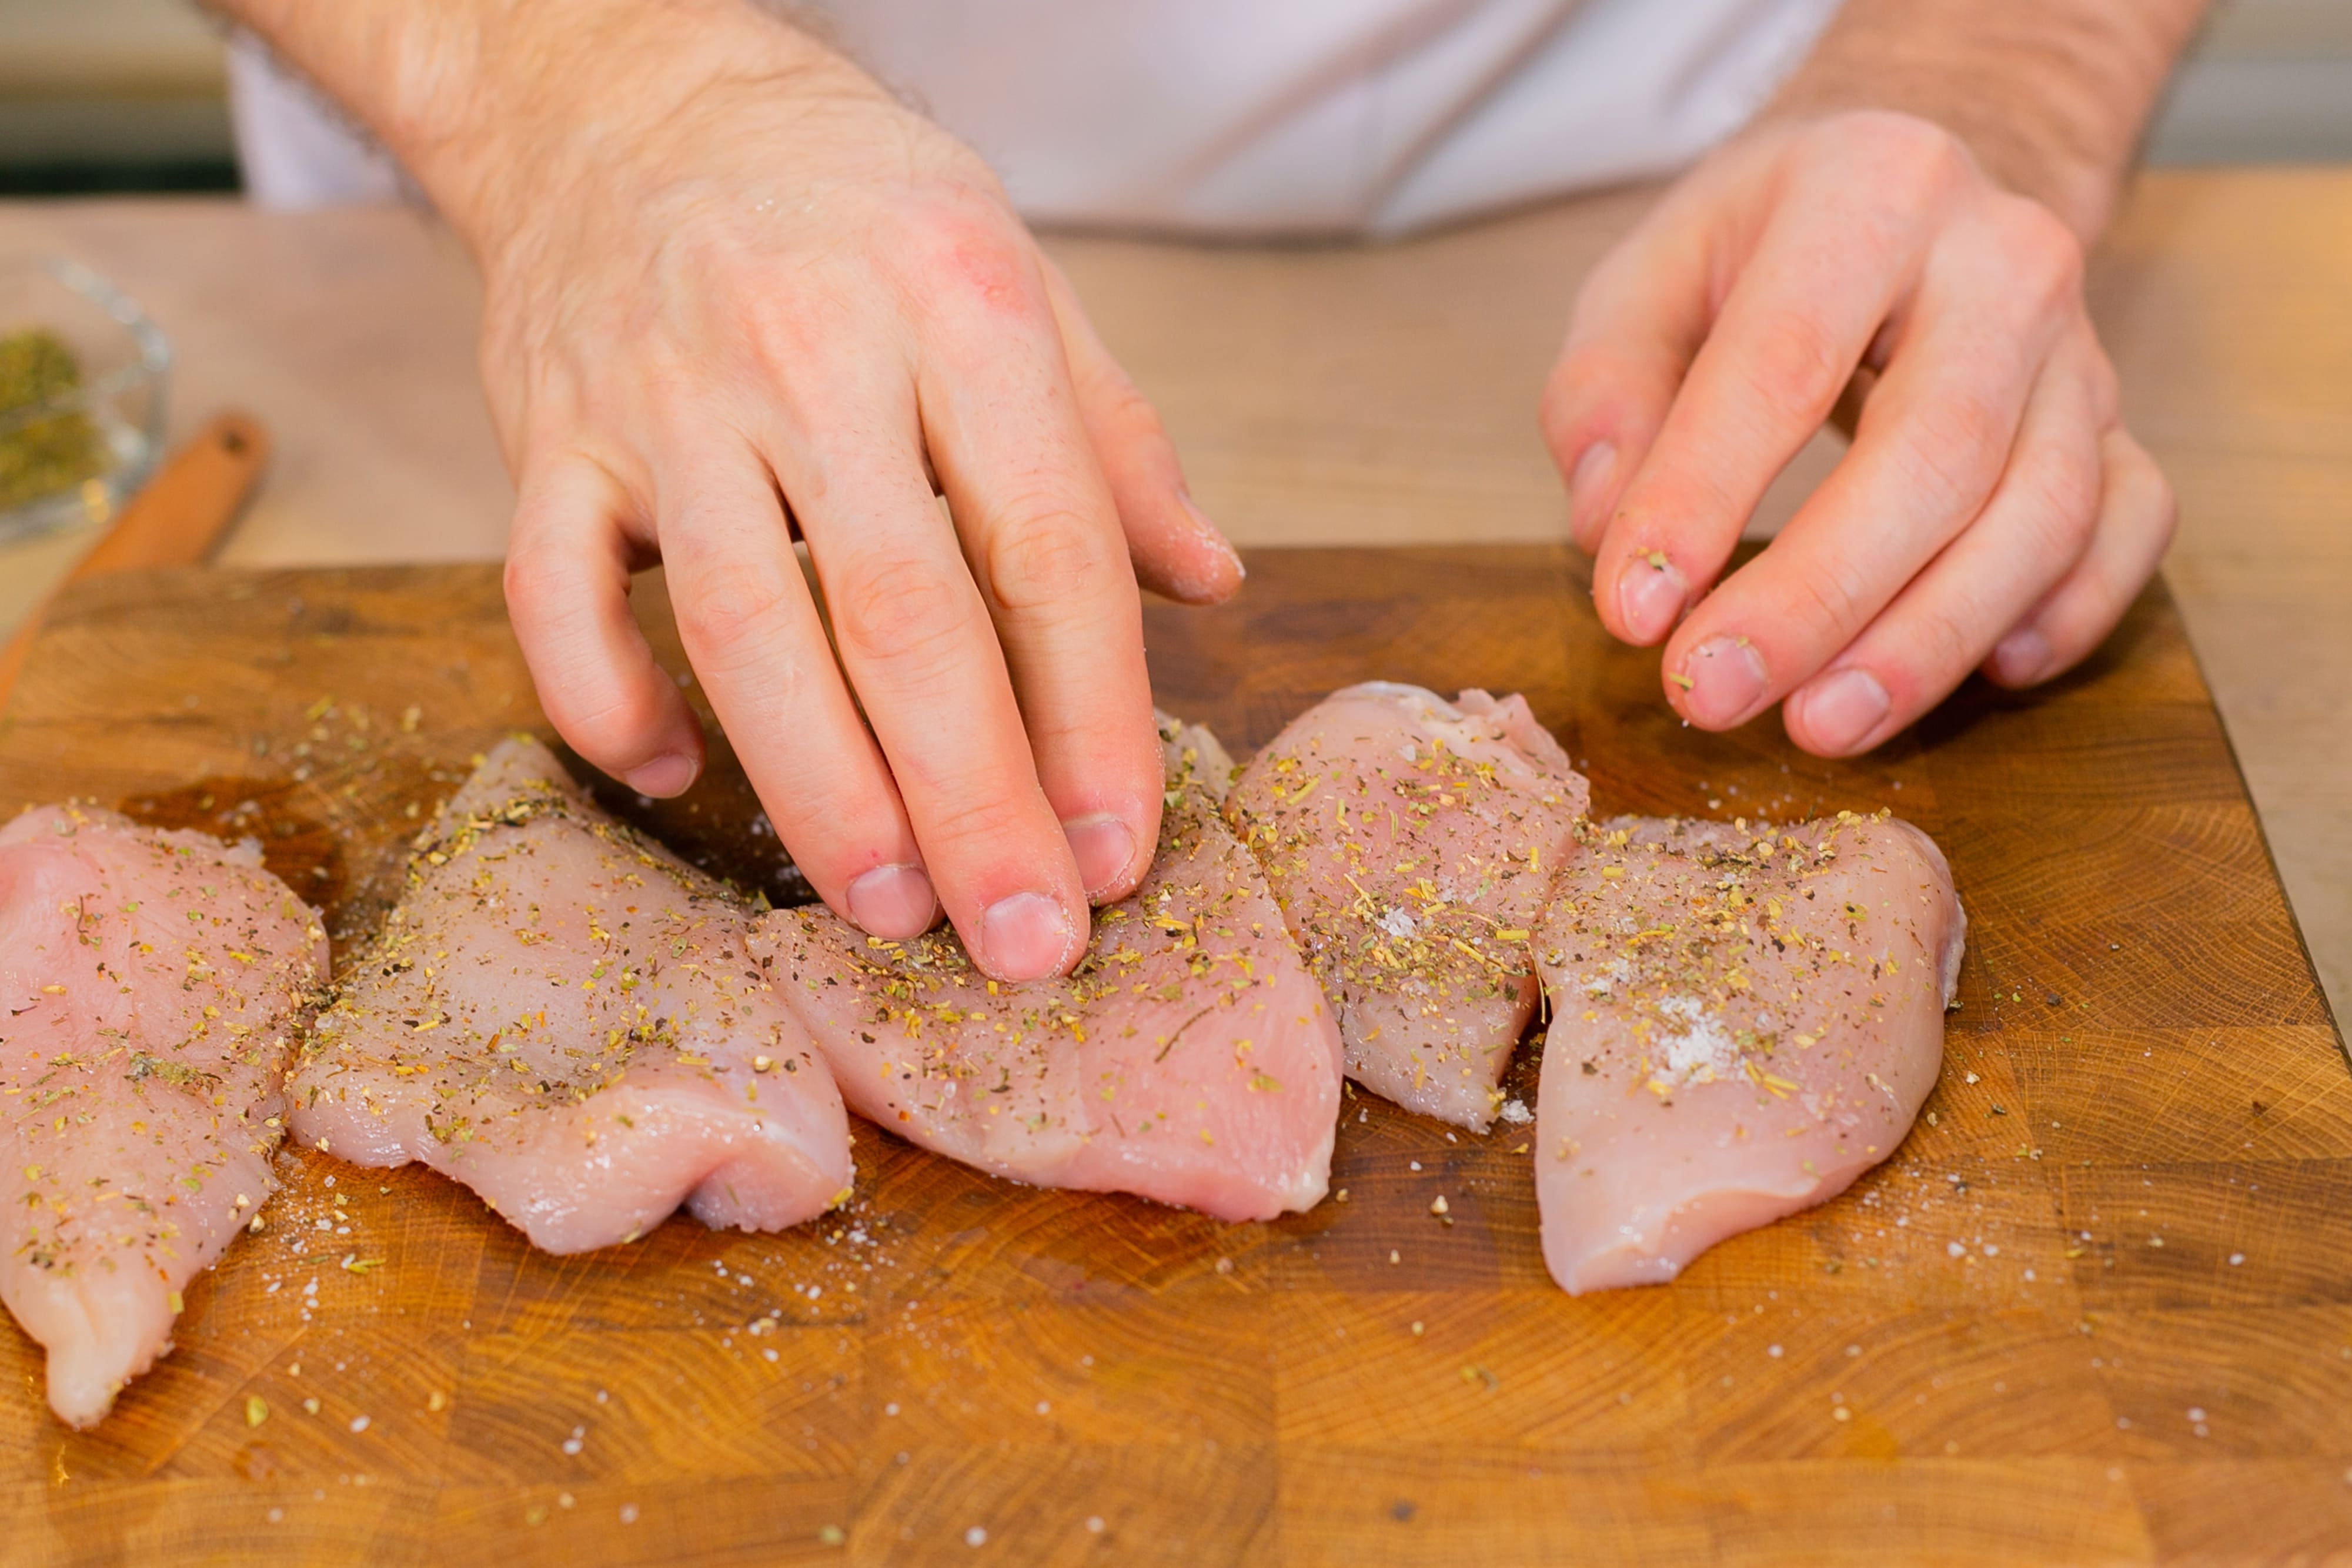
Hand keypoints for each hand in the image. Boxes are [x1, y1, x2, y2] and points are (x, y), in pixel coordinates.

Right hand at [468, 13, 1239, 978]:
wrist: (631, 93)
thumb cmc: (855, 206)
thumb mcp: (1022, 278)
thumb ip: (1117, 443)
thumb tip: (1213, 585)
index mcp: (962, 306)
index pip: (1048, 548)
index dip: (1091, 719)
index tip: (1119, 856)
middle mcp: (812, 349)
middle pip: (901, 615)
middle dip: (973, 801)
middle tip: (1021, 944)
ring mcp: (665, 395)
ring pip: (740, 622)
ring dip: (818, 789)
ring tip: (889, 909)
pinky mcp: (548, 433)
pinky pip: (551, 591)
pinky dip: (603, 699)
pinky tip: (670, 772)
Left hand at [1540, 109, 2174, 754]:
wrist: (1909, 184)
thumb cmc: (1760, 249)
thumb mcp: (1648, 278)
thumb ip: (1604, 392)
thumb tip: (1604, 528)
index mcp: (1867, 192)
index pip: (1784, 362)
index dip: (1702, 497)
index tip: (1632, 612)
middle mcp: (2002, 259)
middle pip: (1936, 453)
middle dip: (1819, 597)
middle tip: (1714, 695)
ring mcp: (2081, 345)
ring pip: (2043, 510)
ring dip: (1930, 639)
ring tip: (1821, 726)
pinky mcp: (2122, 420)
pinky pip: (2129, 527)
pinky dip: (2070, 611)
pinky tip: (1989, 675)